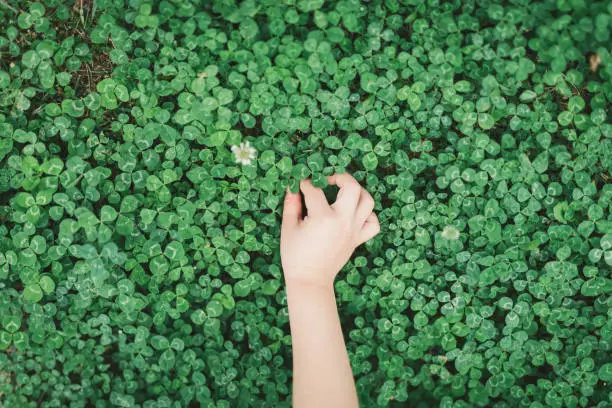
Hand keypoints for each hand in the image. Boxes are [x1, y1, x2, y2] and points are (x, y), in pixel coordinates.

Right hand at [280, 173, 379, 289]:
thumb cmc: (295, 256)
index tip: (300, 184)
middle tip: (328, 179)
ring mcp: (354, 231)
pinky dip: (368, 215)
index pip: (315, 190)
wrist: (310, 281)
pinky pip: (373, 223)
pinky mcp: (358, 240)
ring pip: (368, 202)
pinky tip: (355, 213)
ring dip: (358, 192)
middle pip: (352, 187)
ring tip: (344, 192)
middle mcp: (343, 221)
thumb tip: (293, 186)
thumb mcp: (289, 228)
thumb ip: (291, 204)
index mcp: (323, 218)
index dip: (305, 183)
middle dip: (340, 177)